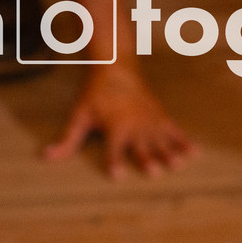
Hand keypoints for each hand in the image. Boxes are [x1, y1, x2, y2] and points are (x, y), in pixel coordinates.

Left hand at [45, 66, 194, 179]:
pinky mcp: (159, 115)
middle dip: (148, 160)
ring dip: (170, 153)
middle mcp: (135, 125)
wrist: (116, 65)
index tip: (117, 177)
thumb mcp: (79, 115)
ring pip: (161, 140)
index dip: (114, 164)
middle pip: (142, 146)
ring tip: (178, 165)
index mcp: (116, 127)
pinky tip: (195, 151)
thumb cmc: (95, 92)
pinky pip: (174, 130)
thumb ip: (67, 139)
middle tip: (156, 173)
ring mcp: (150, 120)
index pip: (113, 150)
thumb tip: (47, 156)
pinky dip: (184, 140)